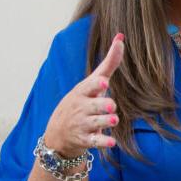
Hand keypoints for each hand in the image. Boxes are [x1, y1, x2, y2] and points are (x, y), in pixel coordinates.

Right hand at [44, 33, 124, 156]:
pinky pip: (95, 141)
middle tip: (111, 105)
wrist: (59, 132)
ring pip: (96, 122)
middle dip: (102, 105)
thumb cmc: (82, 100)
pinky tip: (112, 142)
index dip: (96, 84)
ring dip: (105, 121)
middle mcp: (82, 107)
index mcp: (83, 92)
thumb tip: (121, 37)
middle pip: (94, 105)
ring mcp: (83, 124)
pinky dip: (103, 142)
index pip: (89, 86)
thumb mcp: (92, 82)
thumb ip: (108, 63)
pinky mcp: (85, 139)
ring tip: (113, 119)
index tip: (104, 82)